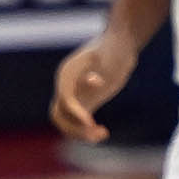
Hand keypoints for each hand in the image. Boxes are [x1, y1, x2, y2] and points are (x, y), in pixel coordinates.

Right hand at [52, 28, 139, 142]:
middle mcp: (66, 87)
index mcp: (67, 75)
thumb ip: (101, 62)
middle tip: (94, 131)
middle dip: (73, 127)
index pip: (65, 99)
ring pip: (67, 123)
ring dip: (80, 133)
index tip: (91, 122)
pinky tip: (104, 132)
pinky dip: (88, 132)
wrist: (120, 45)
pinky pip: (78, 124)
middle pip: (59, 115)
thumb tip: (95, 82)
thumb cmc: (114, 46)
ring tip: (102, 134)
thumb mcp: (109, 53)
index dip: (75, 112)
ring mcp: (74, 96)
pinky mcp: (85, 104)